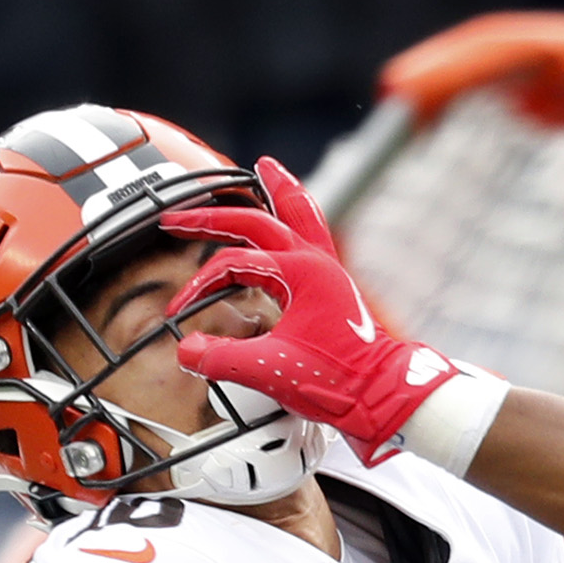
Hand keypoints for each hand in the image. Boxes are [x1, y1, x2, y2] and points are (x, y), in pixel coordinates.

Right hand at [167, 158, 503, 468]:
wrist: (384, 396)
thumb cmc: (342, 382)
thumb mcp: (271, 371)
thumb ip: (223, 359)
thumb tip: (187, 352)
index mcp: (298, 272)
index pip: (232, 264)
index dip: (198, 285)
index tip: (179, 310)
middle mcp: (315, 262)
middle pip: (256, 221)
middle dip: (214, 215)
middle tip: (180, 213)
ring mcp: (328, 270)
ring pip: (300, 214)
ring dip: (279, 190)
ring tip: (266, 166)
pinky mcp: (336, 286)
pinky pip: (316, 236)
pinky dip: (301, 217)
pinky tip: (294, 217)